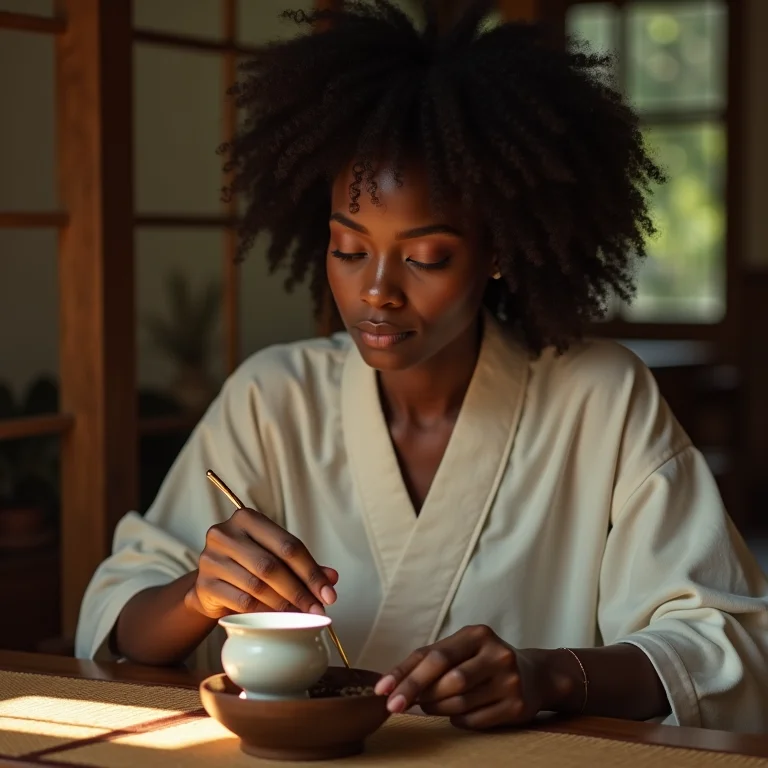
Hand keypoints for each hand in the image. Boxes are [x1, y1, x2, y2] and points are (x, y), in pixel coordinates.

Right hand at [185, 506, 337, 618]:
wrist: (209, 583)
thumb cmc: (247, 565)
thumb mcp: (274, 557)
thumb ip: (302, 565)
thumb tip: (332, 578)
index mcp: (247, 518)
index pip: (289, 545)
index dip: (311, 572)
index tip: (328, 594)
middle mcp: (226, 533)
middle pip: (272, 565)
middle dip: (299, 591)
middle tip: (317, 610)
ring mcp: (211, 558)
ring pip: (257, 585)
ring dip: (283, 604)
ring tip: (300, 616)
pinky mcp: (204, 584)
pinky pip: (241, 601)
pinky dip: (263, 612)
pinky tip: (275, 619)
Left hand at [374, 625, 545, 729]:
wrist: (537, 675)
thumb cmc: (485, 660)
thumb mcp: (463, 649)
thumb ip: (431, 660)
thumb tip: (392, 684)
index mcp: (478, 634)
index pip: (435, 655)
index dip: (405, 673)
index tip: (382, 690)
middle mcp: (497, 654)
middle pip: (447, 679)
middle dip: (417, 693)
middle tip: (396, 705)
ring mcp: (509, 681)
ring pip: (458, 702)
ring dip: (435, 708)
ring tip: (429, 705)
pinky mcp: (516, 706)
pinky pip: (474, 720)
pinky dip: (457, 719)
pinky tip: (455, 713)